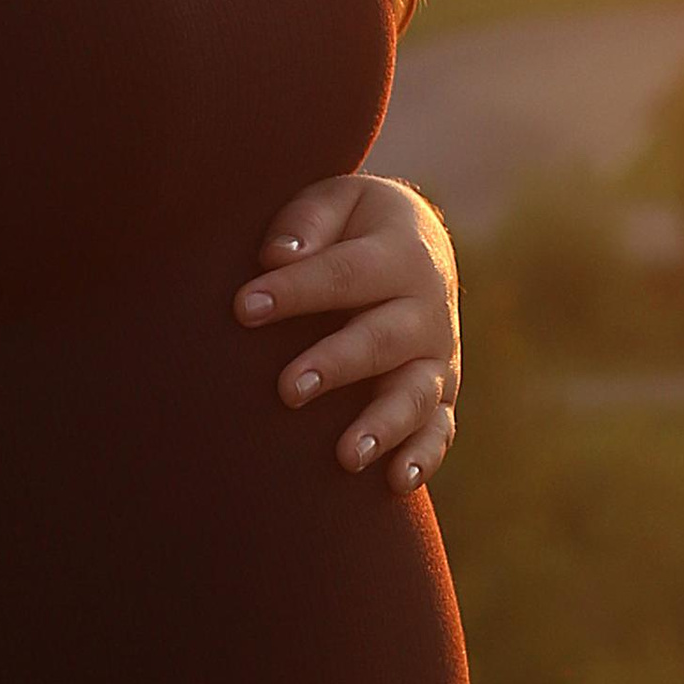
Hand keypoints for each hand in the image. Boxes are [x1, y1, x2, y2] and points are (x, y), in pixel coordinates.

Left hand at [233, 168, 460, 496]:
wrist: (416, 244)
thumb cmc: (353, 226)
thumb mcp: (335, 201)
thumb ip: (306, 223)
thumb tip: (276, 257)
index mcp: (401, 251)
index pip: (347, 273)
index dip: (296, 290)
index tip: (244, 307)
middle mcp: (428, 306)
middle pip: (383, 339)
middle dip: (337, 365)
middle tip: (287, 389)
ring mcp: (437, 355)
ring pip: (416, 393)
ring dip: (383, 425)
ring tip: (347, 456)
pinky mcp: (439, 392)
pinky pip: (439, 429)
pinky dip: (423, 457)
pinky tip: (394, 482)